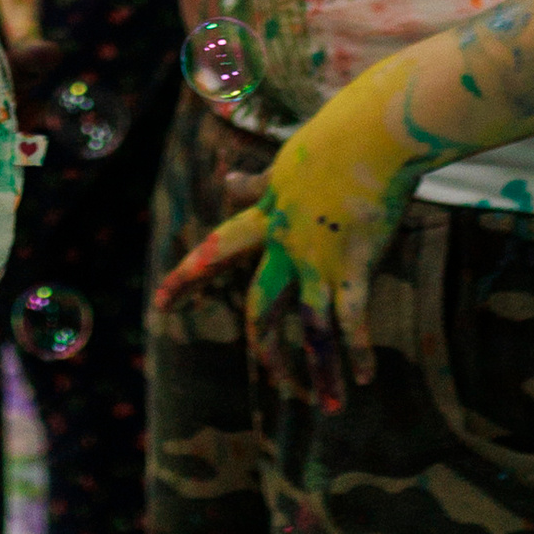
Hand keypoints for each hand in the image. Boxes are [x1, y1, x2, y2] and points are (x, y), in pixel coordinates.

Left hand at [153, 80, 422, 399]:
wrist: (374, 129)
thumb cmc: (337, 133)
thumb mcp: (286, 159)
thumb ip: (258, 182)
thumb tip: (224, 179)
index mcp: (268, 214)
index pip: (217, 250)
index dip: (188, 278)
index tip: (158, 303)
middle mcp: (285, 244)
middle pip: (263, 305)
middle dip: (266, 347)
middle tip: (271, 378)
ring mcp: (318, 258)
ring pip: (310, 328)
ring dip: (320, 370)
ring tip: (326, 404)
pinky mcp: (355, 263)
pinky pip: (351, 320)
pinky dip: (357, 351)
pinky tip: (364, 379)